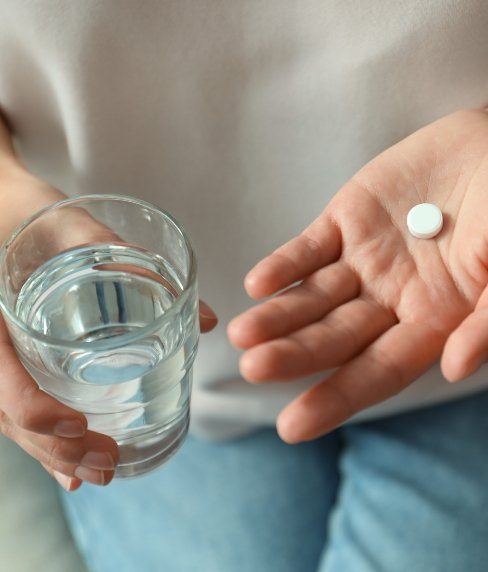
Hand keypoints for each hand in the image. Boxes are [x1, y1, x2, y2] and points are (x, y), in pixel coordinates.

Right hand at [0, 173, 217, 489]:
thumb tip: (209, 320)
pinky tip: (73, 466)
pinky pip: (17, 407)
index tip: (79, 425)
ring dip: (53, 454)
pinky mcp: (11, 360)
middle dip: (55, 449)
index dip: (33, 409)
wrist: (0, 209)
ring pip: (11, 421)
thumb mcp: (76, 231)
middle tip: (107, 466)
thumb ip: (134, 265)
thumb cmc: (33, 215)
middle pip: (7, 414)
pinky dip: (44, 441)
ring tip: (103, 472)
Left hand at [229, 86, 487, 443]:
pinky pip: (310, 247)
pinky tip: (257, 283)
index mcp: (435, 321)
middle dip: (294, 355)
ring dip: (278, 315)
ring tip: (243, 333)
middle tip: (253, 370)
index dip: (337, 397)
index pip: (377, 370)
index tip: (293, 427)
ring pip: (313, 296)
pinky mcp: (348, 220)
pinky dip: (285, 264)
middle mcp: (392, 299)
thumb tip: (458, 369)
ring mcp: (365, 260)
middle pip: (335, 337)